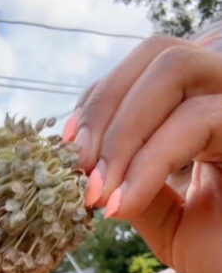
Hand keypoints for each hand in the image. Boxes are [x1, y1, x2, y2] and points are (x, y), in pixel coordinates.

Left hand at [67, 29, 221, 272]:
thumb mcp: (163, 218)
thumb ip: (129, 181)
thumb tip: (83, 162)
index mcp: (205, 109)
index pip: (144, 71)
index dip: (99, 101)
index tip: (67, 150)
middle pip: (159, 53)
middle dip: (104, 107)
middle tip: (79, 169)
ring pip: (177, 68)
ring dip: (123, 130)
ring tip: (100, 189)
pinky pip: (198, 120)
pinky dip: (148, 162)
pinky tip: (123, 205)